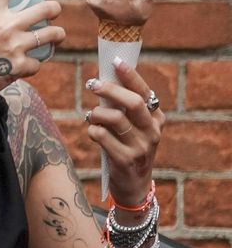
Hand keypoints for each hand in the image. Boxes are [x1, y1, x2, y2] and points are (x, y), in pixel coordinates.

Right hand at [0, 0, 64, 100]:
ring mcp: (15, 46)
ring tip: (54, 37)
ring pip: (52, 34)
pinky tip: (24, 66)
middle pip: (46, 8)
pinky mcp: (20, 66)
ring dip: (55, 36)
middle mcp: (5, 25)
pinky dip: (33, 64)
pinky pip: (38, 62)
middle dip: (53, 9)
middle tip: (53, 12)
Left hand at [85, 59, 163, 206]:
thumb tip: (103, 80)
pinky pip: (103, 137)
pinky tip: (92, 132)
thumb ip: (123, 108)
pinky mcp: (126, 160)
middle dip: (110, 90)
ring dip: (97, 113)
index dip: (130, 75)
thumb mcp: (134, 128)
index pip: (144, 92)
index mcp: (156, 118)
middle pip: (132, 103)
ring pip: (115, 119)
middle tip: (92, 84)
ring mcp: (141, 147)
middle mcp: (152, 131)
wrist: (134, 185)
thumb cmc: (128, 148)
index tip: (116, 62)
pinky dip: (93, 131)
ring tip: (90, 115)